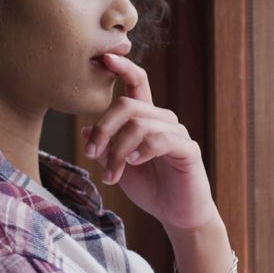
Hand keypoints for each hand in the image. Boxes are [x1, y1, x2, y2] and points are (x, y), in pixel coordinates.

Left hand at [81, 53, 218, 232]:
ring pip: (139, 125)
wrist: (177, 215)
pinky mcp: (187, 149)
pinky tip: (134, 163)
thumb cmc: (150, 188)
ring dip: (117, 152)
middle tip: (91, 154)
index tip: (104, 57)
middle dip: (103, 129)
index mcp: (146, 118)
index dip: (122, 67)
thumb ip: (104, 148)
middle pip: (128, 104)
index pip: (136, 82)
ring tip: (111, 175)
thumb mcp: (117, 167)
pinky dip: (141, 150)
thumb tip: (86, 131)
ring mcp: (177, 132)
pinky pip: (160, 139)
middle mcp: (163, 119)